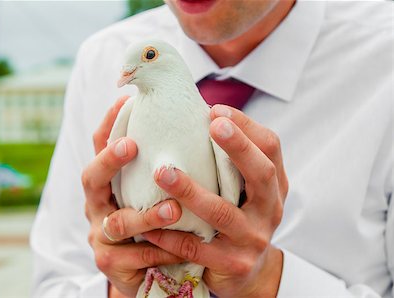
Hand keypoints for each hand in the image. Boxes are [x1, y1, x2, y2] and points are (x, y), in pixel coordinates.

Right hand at [82, 96, 182, 296]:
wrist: (147, 272)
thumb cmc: (155, 222)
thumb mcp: (153, 193)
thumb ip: (162, 168)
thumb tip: (195, 128)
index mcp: (108, 183)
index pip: (99, 147)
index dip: (108, 124)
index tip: (123, 101)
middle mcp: (98, 205)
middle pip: (91, 179)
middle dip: (108, 160)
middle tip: (130, 145)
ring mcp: (100, 235)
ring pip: (117, 222)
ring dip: (146, 215)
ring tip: (173, 209)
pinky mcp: (110, 263)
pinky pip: (136, 256)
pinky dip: (161, 250)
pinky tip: (181, 249)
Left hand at [143, 104, 288, 296]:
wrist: (246, 272)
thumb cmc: (237, 217)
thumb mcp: (245, 190)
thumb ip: (231, 162)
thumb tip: (200, 117)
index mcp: (274, 186)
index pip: (271, 148)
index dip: (247, 127)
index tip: (216, 110)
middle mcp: (270, 210)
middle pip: (262, 174)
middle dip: (239, 147)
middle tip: (213, 125)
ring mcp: (253, 239)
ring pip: (223, 213)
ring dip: (192, 191)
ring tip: (163, 172)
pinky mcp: (233, 264)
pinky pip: (196, 247)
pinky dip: (171, 235)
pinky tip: (149, 225)